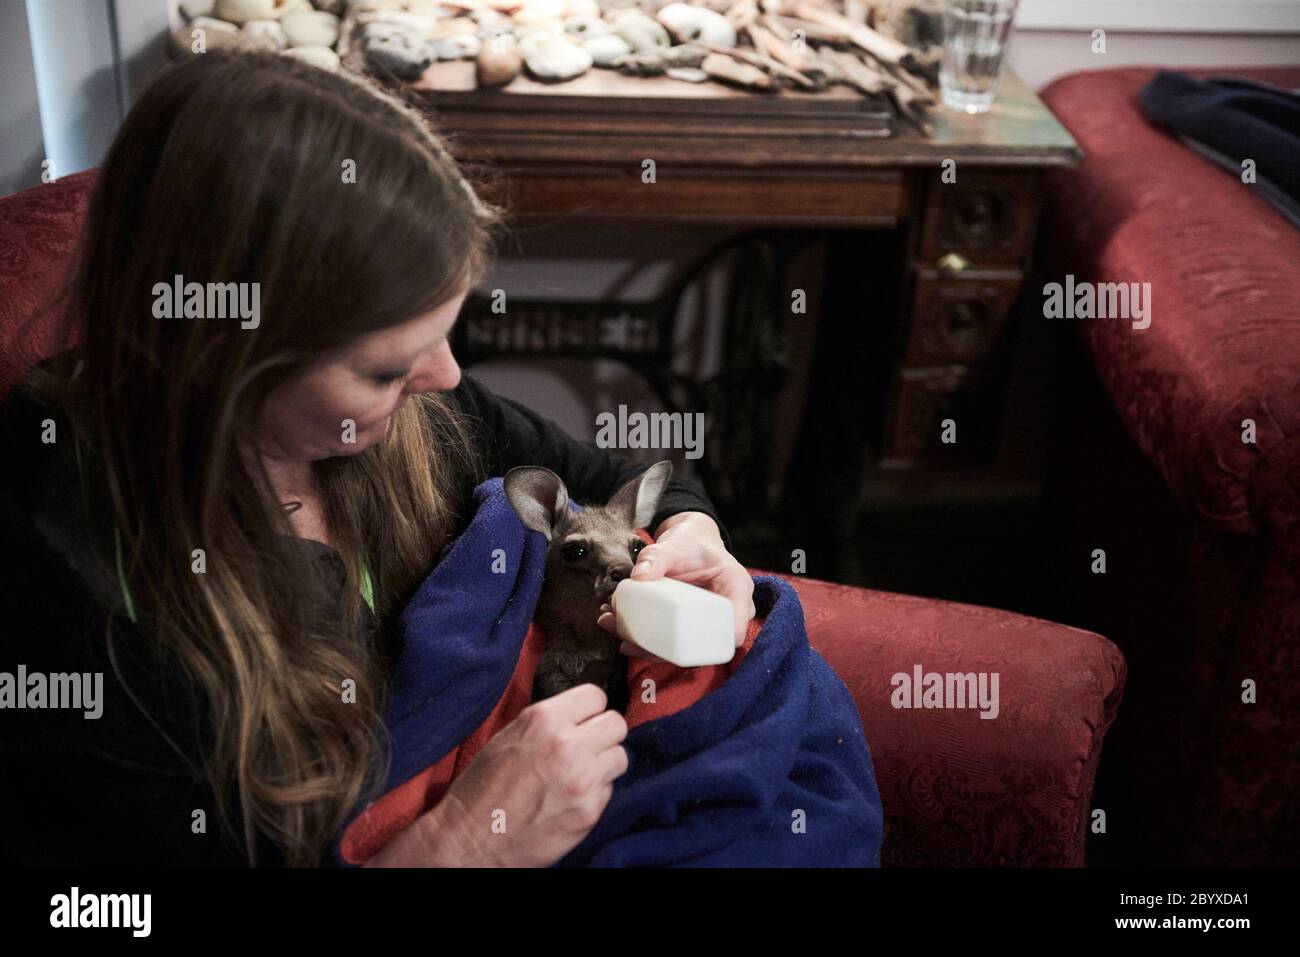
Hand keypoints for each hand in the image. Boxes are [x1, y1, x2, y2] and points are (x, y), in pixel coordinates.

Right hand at [424, 684, 627, 866]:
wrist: (469, 842)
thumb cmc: (481, 789)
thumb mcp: (507, 737)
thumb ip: (546, 722)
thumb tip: (577, 715)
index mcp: (542, 720)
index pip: (595, 696)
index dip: (589, 709)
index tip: (583, 720)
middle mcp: (567, 745)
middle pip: (616, 724)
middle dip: (603, 734)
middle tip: (588, 747)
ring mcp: (582, 780)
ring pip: (620, 756)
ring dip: (604, 764)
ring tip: (580, 774)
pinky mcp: (589, 811)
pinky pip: (609, 789)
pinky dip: (596, 793)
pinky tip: (572, 798)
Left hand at [596, 511, 755, 659]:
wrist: (690, 542)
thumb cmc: (692, 543)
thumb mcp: (676, 545)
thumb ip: (658, 556)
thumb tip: (638, 576)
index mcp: (735, 590)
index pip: (733, 629)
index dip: (712, 646)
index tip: (677, 650)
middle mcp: (726, 612)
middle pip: (700, 646)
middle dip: (662, 653)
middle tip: (627, 643)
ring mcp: (706, 622)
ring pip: (682, 647)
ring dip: (647, 648)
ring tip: (615, 631)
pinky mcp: (688, 625)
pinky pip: (671, 640)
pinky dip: (646, 640)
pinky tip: (620, 631)